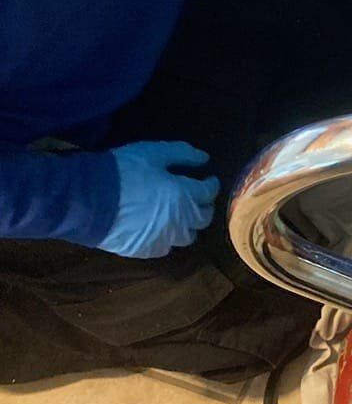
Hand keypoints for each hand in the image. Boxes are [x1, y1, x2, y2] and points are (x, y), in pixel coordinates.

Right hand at [97, 142, 219, 259]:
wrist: (89, 199)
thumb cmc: (124, 171)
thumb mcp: (154, 152)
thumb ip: (183, 154)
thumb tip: (204, 159)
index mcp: (186, 196)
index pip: (209, 193)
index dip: (211, 185)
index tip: (208, 180)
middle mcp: (181, 221)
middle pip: (203, 219)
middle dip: (203, 207)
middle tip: (197, 198)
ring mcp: (164, 239)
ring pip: (187, 237)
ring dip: (187, 225)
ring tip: (179, 215)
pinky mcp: (146, 250)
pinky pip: (164, 247)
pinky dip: (166, 238)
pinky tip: (159, 228)